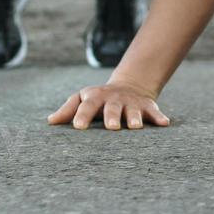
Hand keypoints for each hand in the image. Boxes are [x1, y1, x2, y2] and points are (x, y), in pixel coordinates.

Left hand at [48, 81, 170, 130]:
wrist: (128, 86)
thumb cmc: (99, 99)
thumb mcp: (82, 99)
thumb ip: (68, 110)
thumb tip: (49, 121)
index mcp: (95, 98)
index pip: (86, 106)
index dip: (82, 115)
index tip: (78, 127)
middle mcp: (113, 100)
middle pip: (111, 108)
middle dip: (111, 117)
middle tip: (111, 128)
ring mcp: (131, 103)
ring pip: (133, 111)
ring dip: (134, 118)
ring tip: (135, 127)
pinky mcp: (147, 107)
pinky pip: (154, 112)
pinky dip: (159, 117)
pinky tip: (164, 123)